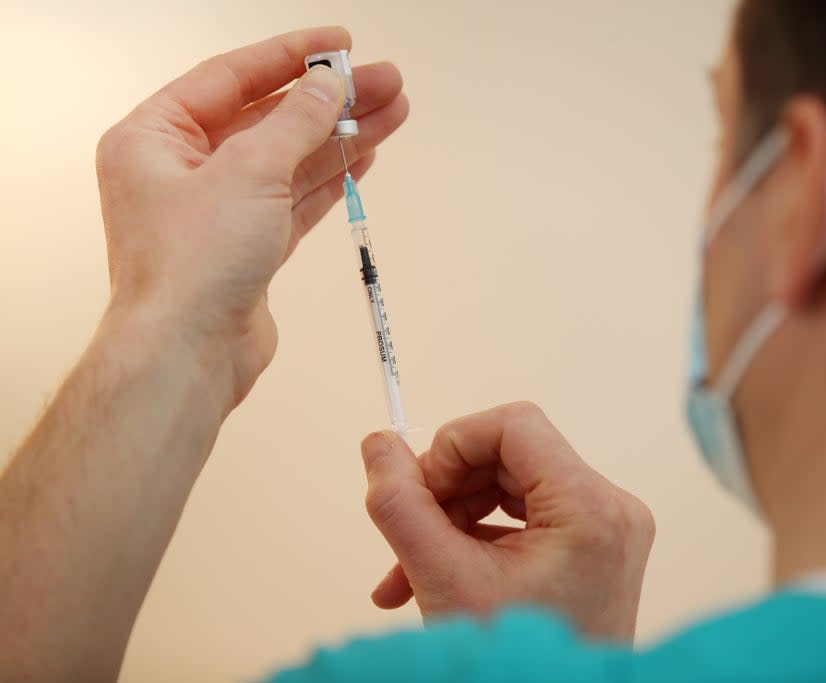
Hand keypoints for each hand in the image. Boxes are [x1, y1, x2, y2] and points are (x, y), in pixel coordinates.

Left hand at [96, 27, 408, 412]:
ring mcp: (217, 211)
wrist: (188, 353)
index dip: (289, 56)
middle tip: (382, 82)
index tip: (338, 44)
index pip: (230, 77)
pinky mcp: (247, 246)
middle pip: (268, 118)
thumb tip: (328, 86)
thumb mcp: (249, 172)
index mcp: (154, 138)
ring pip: (289, 159)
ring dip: (341, 137)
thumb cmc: (189, 266)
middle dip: (329, 101)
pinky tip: (364, 154)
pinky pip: (295, 199)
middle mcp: (181, 170)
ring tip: (392, 113)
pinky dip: (329, 177)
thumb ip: (295, 122)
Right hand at [361, 402, 655, 641]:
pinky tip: (437, 572)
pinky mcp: (594, 544)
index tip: (421, 489)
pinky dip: (478, 535)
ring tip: (408, 568)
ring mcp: (607, 528)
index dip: (455, 445)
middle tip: (407, 533)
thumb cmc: (509, 664)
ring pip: (511, 483)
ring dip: (453, 515)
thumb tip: (378, 443)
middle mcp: (612, 509)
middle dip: (447, 490)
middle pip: (510, 454)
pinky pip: (526, 514)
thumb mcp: (443, 580)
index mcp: (590, 509)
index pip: (515, 425)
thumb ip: (400, 505)